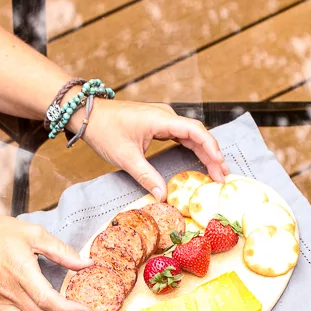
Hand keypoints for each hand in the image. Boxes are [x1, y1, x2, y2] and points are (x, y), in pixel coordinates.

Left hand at [81, 100, 228, 198]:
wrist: (88, 114)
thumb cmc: (104, 130)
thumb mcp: (125, 157)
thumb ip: (146, 176)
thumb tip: (162, 196)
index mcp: (161, 119)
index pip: (194, 131)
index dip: (210, 147)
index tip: (219, 164)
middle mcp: (166, 116)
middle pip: (197, 134)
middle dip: (212, 155)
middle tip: (222, 177)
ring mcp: (163, 120)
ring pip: (192, 136)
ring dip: (205, 153)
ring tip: (218, 172)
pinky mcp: (159, 125)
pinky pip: (182, 137)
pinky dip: (193, 149)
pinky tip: (201, 161)